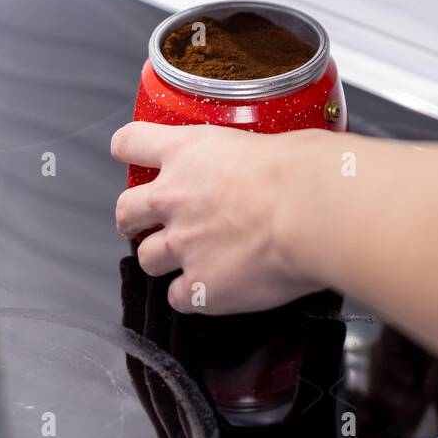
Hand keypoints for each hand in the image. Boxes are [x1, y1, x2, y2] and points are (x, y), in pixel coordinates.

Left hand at [111, 122, 324, 313]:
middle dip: (134, 219)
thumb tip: (271, 165)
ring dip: (164, 260)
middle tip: (152, 223)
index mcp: (186, 151)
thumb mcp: (269, 139)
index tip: (136, 158)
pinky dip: (193, 295)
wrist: (311, 211)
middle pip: (126, 210)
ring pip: (146, 259)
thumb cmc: (302, 170)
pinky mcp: (198, 286)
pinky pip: (178, 298)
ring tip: (193, 260)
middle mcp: (173, 197)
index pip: (130, 143)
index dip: (130, 151)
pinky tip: (216, 289)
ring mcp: (181, 245)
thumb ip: (249, 156)